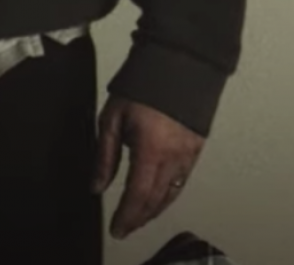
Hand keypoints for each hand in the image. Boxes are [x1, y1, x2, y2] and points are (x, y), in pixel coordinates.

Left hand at [91, 95, 203, 239]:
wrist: (178, 64)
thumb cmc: (142, 86)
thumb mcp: (112, 118)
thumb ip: (105, 156)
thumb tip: (97, 185)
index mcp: (151, 149)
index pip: (137, 195)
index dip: (126, 216)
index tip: (117, 228)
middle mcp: (173, 157)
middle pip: (156, 200)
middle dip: (139, 218)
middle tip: (126, 227)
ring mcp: (188, 154)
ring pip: (171, 194)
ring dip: (154, 210)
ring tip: (139, 217)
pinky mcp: (196, 149)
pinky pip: (182, 181)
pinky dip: (169, 195)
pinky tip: (159, 198)